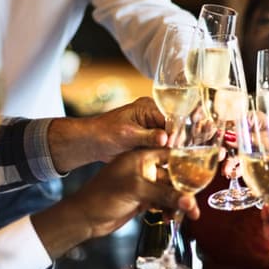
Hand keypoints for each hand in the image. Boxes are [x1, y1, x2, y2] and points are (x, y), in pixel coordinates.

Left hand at [32, 149, 197, 257]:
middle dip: (186, 188)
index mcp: (142, 155)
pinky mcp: (142, 198)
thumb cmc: (103, 195)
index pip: (171, 153)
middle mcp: (144, 167)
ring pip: (169, 190)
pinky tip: (171, 217)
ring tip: (188, 214)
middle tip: (197, 200)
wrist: (84, 218)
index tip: (205, 169)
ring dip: (178, 201)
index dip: (188, 160)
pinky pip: (162, 201)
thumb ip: (164, 194)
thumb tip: (189, 200)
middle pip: (173, 174)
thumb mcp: (136, 190)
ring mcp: (143, 183)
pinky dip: (168, 209)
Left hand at [49, 97, 168, 171]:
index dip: (175, 132)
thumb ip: (148, 136)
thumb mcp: (128, 135)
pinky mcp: (149, 138)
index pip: (169, 117)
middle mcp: (152, 115)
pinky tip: (168, 161)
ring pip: (169, 137)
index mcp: (148, 107)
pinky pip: (162, 145)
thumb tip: (166, 138)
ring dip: (171, 147)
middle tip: (176, 154)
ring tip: (174, 159)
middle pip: (172, 127)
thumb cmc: (105, 133)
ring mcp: (151, 127)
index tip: (176, 145)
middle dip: (175, 140)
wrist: (92, 142)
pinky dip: (164, 152)